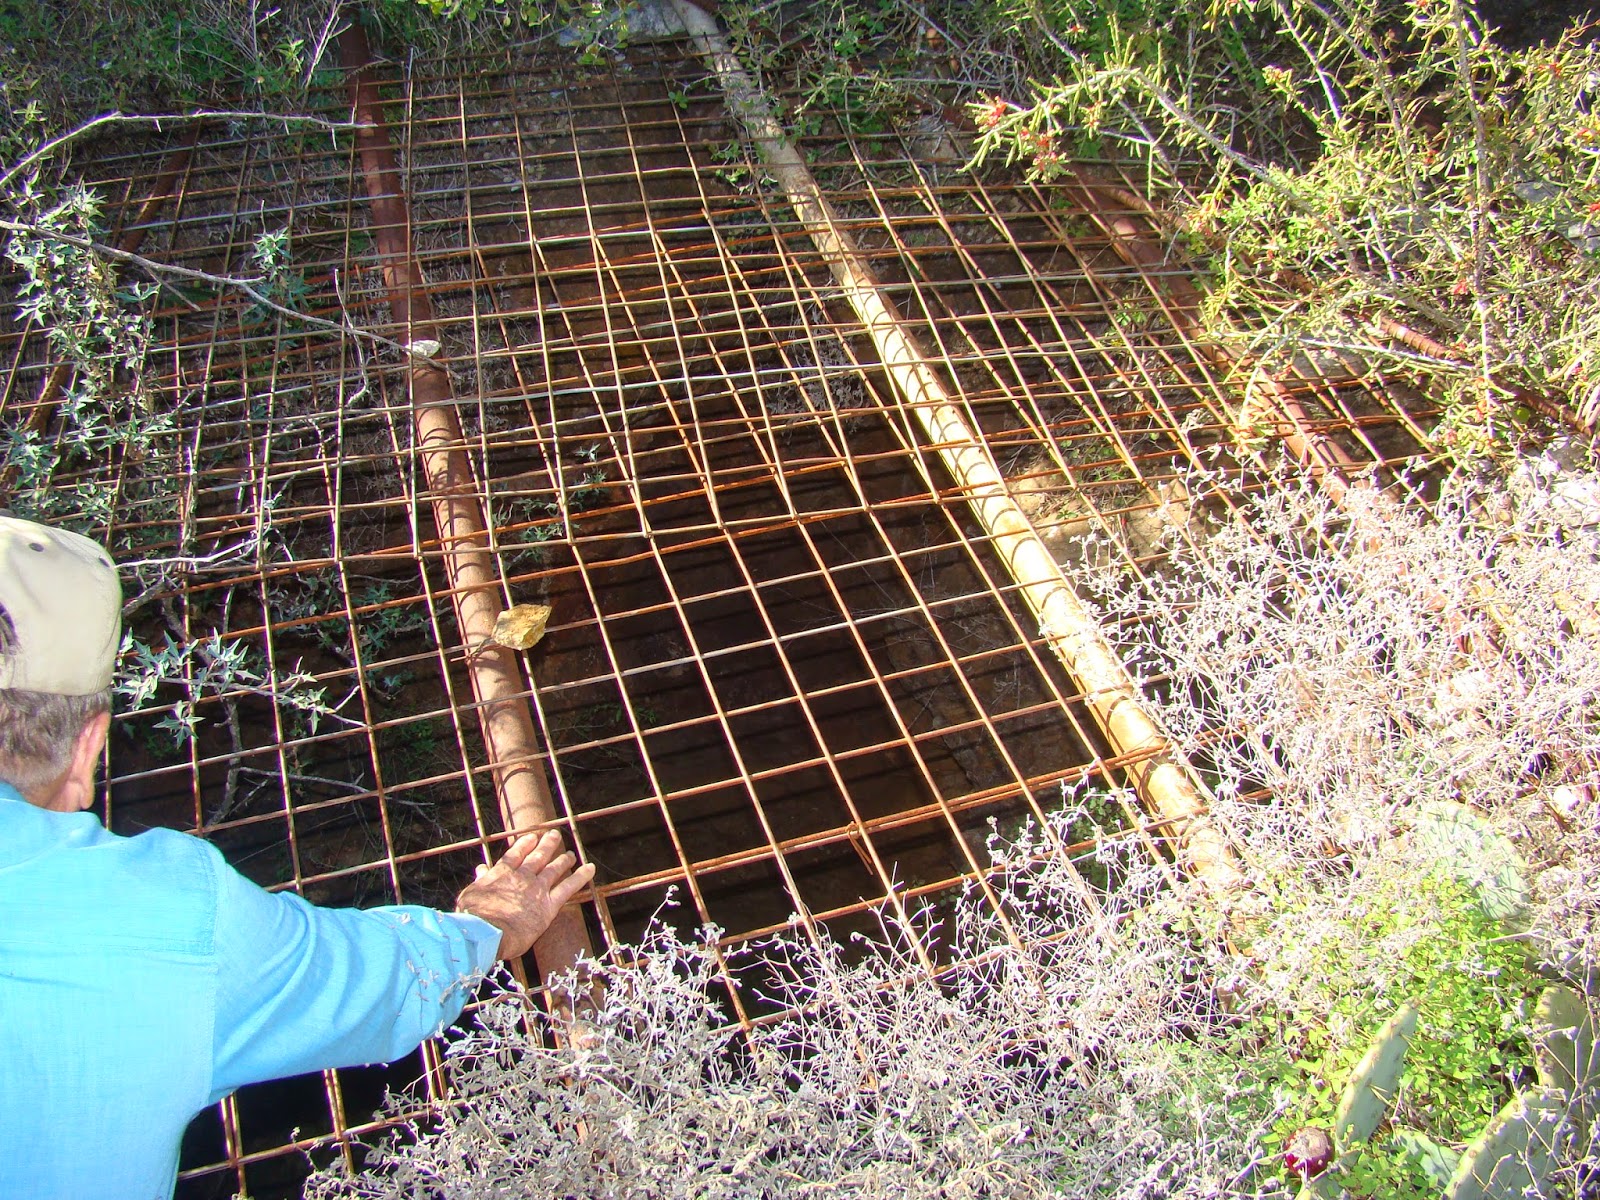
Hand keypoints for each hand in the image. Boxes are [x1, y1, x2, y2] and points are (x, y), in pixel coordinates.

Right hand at [455, 830, 595, 959]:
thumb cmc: (472, 917)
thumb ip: (481, 880)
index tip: (531, 837)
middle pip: (537, 856)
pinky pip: (568, 887)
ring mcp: (537, 889)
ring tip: (570, 854)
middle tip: (554, 835)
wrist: (486, 932)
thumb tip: (481, 869)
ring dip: (563, 859)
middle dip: (547, 845)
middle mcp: (522, 876)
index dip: (525, 845)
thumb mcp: (470, 895)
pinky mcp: (549, 905)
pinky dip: (581, 876)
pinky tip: (590, 868)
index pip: (516, 854)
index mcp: (502, 873)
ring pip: (554, 869)